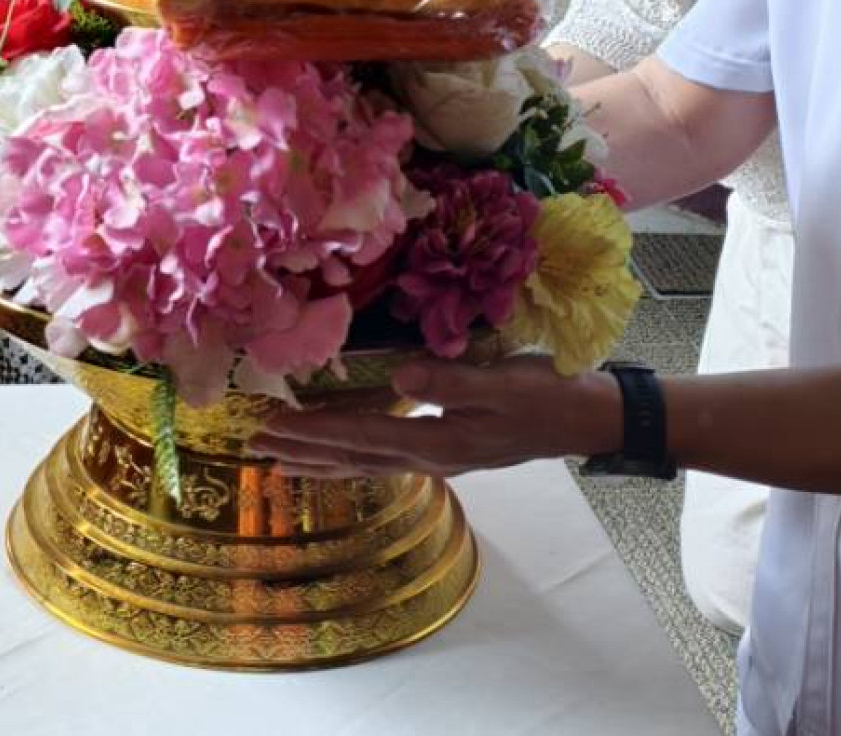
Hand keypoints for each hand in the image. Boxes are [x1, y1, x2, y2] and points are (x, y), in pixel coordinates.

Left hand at [251, 358, 625, 478]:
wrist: (586, 419)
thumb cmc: (547, 394)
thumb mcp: (502, 382)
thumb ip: (449, 382)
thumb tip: (398, 377)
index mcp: (437, 442)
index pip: (359, 437)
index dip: (312, 432)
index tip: (270, 428)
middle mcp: (429, 458)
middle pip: (352, 458)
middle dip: (302, 452)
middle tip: (253, 448)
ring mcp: (438, 458)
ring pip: (364, 464)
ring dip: (320, 460)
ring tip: (279, 461)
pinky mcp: (447, 449)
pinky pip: (383, 457)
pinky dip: (351, 456)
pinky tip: (338, 454)